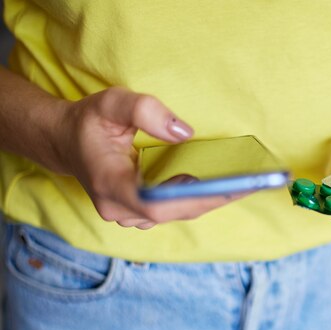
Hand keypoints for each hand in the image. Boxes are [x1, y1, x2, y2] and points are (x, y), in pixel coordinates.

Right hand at [55, 87, 245, 228]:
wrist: (66, 142)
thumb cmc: (89, 122)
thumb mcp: (109, 103)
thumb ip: (143, 110)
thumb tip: (184, 133)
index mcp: (109, 184)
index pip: (156, 203)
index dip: (194, 198)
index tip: (228, 188)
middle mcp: (119, 208)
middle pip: (175, 211)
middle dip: (215, 197)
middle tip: (253, 183)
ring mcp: (129, 214)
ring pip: (178, 213)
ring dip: (212, 200)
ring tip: (248, 184)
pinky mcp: (140, 213)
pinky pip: (175, 210)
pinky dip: (201, 198)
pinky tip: (225, 185)